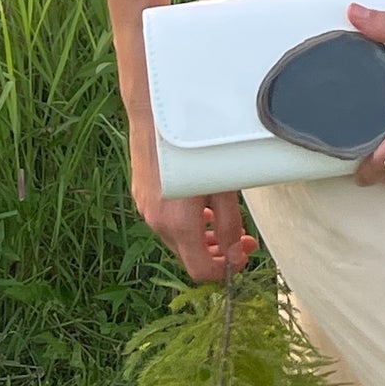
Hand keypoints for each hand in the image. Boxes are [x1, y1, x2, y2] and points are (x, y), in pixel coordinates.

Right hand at [127, 97, 258, 283]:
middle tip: (241, 240)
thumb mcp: (223, 186)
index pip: (200, 270)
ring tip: (221, 219)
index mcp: (179, 225)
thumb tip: (236, 254)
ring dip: (200, 237)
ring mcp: (146, 209)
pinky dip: (184, 222)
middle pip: (188, 256)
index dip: (224, 271)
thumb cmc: (196, 145)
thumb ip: (230, 224)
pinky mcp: (141, 195)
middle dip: (216, 253)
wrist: (158, 114)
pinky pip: (164, 221)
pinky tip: (198, 204)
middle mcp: (158, 223)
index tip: (242, 257)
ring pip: (176, 239)